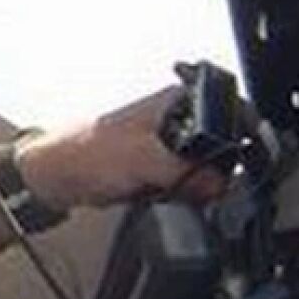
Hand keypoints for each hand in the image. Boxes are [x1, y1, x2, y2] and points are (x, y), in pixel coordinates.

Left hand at [17, 86, 229, 210]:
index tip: (242, 163)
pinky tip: (163, 197)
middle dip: (216, 170)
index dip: (238, 136)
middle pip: (220, 145)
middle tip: (194, 184)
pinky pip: (187, 185)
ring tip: (167, 189)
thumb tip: (220, 184)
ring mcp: (168, 144)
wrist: (56, 178)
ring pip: (205, 169)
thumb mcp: (142, 160)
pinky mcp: (160, 168)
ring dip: (197, 186)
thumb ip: (185, 171)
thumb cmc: (85, 153)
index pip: (225, 110)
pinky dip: (182, 195)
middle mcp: (175, 118)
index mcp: (174, 101)